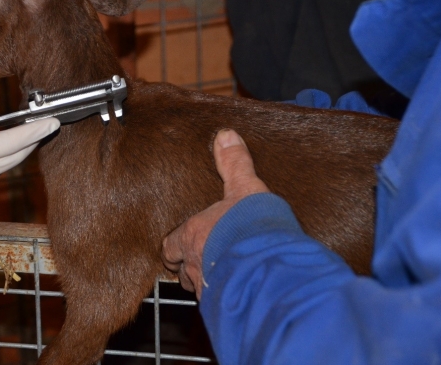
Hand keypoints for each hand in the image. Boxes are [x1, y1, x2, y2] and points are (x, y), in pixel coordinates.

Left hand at [161, 129, 269, 298]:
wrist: (270, 264)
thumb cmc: (252, 225)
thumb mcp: (246, 187)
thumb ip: (235, 163)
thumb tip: (225, 135)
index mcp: (192, 235)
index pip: (170, 246)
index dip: (173, 247)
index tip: (177, 248)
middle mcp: (194, 264)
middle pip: (182, 272)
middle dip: (190, 269)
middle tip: (202, 264)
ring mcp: (208, 288)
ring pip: (200, 290)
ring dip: (208, 285)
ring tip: (221, 281)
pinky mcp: (226, 306)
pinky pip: (220, 305)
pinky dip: (226, 300)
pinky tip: (238, 296)